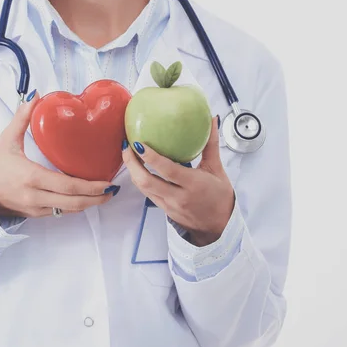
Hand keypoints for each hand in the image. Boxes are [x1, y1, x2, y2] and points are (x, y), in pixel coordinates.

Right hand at [0, 90, 119, 217]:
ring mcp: (34, 208)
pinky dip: (73, 206)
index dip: (90, 187)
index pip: (66, 186)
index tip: (106, 182)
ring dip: (87, 204)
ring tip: (104, 193)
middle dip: (96, 198)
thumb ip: (22, 117)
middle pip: (72, 203)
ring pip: (67, 211)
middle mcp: (34, 196)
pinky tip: (83, 197)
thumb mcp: (5, 139)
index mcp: (30, 177)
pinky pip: (58, 213)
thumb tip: (35, 96)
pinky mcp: (33, 213)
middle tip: (112, 189)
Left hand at [122, 115, 234, 246]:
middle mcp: (179, 197)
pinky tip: (137, 167)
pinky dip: (140, 180)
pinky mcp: (164, 210)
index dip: (151, 157)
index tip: (139, 143)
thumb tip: (212, 120)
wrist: (220, 226)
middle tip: (126, 146)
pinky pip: (148, 194)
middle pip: (147, 181)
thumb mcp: (217, 169)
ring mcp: (169, 205)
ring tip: (127, 153)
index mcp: (193, 184)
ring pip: (143, 189)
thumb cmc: (220, 197)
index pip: (167, 170)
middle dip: (132, 163)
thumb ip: (211, 144)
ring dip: (132, 171)